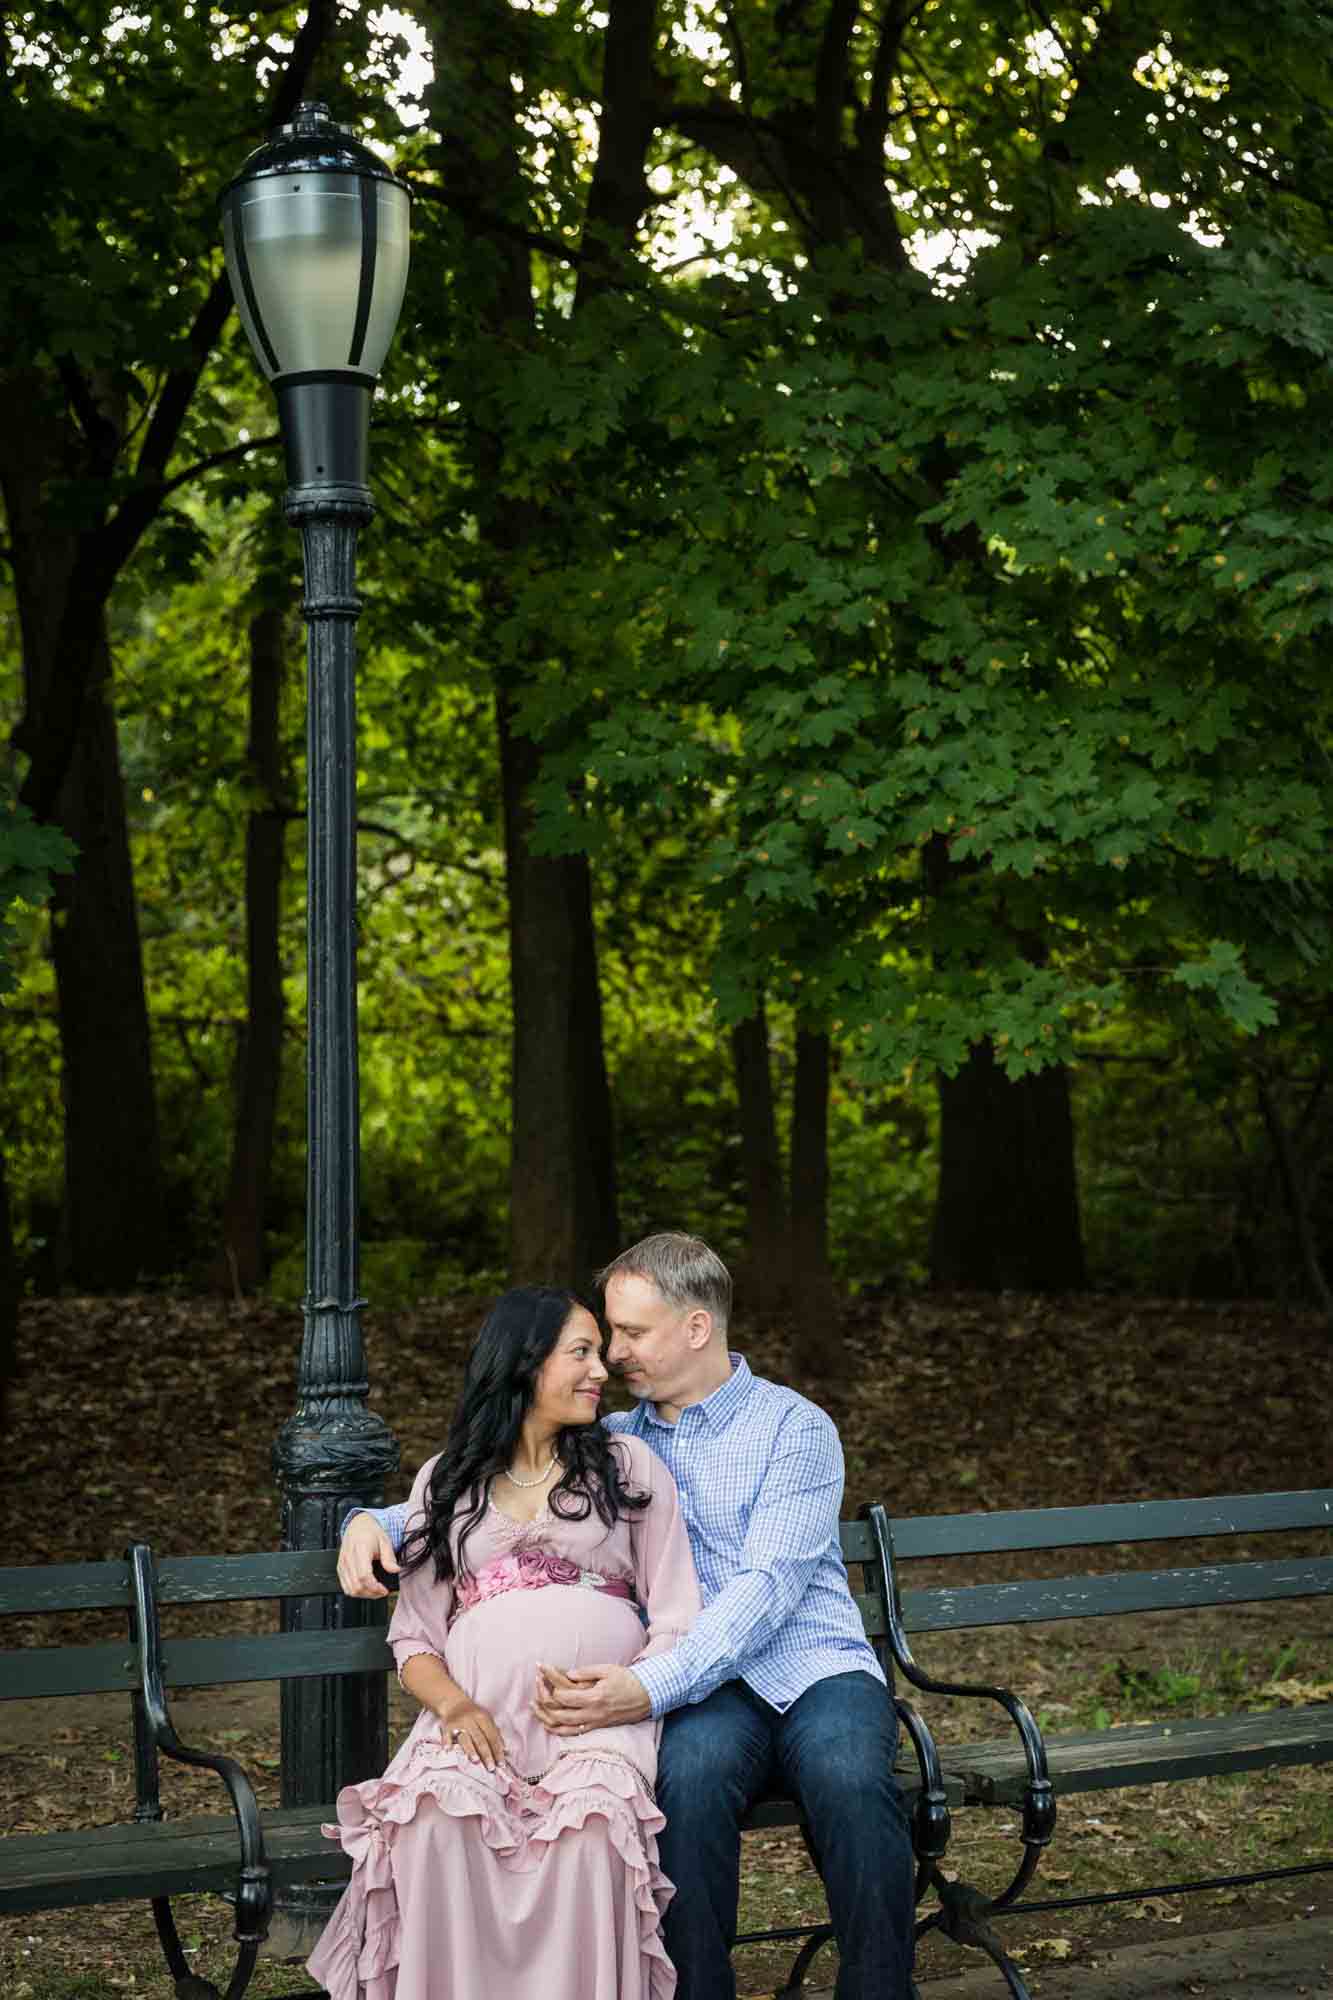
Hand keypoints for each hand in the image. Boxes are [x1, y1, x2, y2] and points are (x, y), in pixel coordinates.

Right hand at [337, 1514, 399, 1597]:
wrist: (358, 1525)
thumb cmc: (371, 1532)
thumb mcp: (385, 1540)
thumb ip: (389, 1557)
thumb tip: (395, 1570)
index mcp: (360, 1549)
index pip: (364, 1576)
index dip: (374, 1587)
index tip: (384, 1590)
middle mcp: (349, 1558)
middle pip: (356, 1586)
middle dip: (371, 1594)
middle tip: (382, 1592)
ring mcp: (342, 1564)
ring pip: (349, 1589)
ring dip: (364, 1595)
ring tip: (375, 1591)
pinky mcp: (340, 1568)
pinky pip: (345, 1586)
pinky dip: (356, 1591)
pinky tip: (366, 1588)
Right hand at [437, 1695, 505, 1770]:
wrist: (454, 1703)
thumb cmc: (473, 1715)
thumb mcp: (486, 1720)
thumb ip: (495, 1733)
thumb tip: (505, 1749)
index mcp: (483, 1718)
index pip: (492, 1736)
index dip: (497, 1750)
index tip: (501, 1764)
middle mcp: (471, 1720)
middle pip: (480, 1739)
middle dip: (486, 1754)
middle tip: (491, 1767)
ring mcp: (459, 1723)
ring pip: (465, 1738)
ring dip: (470, 1750)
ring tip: (476, 1761)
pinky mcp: (447, 1726)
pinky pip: (447, 1735)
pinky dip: (447, 1742)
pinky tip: (449, 1750)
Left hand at [532, 1663, 650, 1733]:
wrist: (645, 1697)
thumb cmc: (627, 1680)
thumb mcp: (607, 1670)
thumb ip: (586, 1672)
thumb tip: (567, 1674)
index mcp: (594, 1697)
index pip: (564, 1696)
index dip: (549, 1682)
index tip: (541, 1669)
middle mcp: (591, 1713)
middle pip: (559, 1713)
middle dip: (543, 1701)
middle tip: (535, 1685)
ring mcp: (593, 1723)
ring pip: (563, 1726)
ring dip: (545, 1718)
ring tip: (533, 1707)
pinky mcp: (595, 1727)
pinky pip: (572, 1733)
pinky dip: (557, 1730)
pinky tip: (547, 1723)